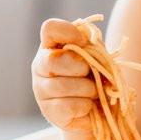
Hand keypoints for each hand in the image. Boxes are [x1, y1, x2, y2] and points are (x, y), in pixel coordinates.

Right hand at [31, 20, 97, 139]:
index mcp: (52, 45)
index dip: (69, 32)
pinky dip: (86, 105)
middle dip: (80, 67)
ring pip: (62, 85)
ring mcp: (41, 89)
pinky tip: (88, 105)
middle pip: (53, 60)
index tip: (85, 42)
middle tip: (91, 73)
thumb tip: (87, 43)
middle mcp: (40, 65)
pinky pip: (69, 106)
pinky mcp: (49, 111)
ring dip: (88, 89)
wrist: (100, 110)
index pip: (50, 28)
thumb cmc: (96, 77)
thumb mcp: (97, 56)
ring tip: (94, 92)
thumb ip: (93, 46)